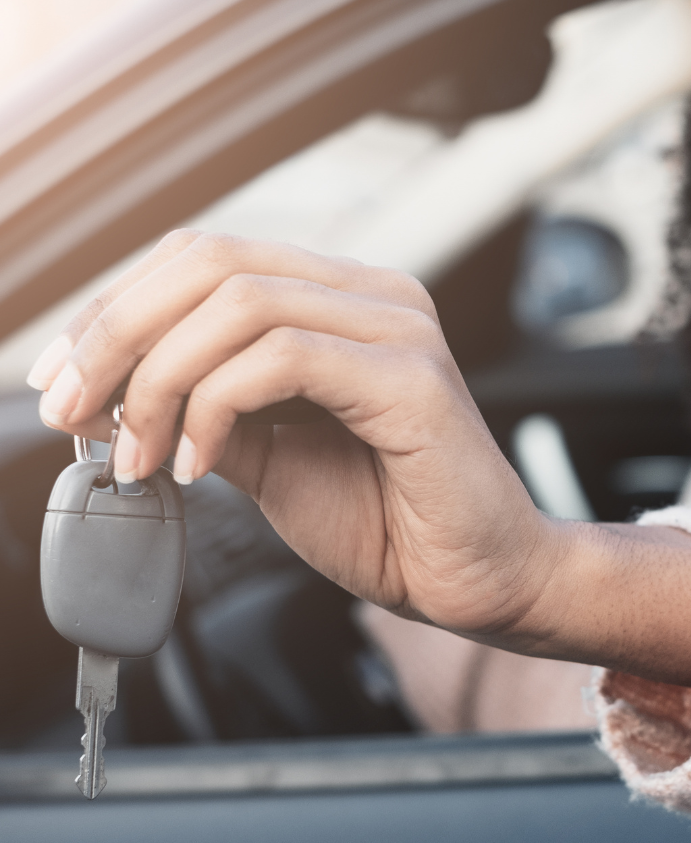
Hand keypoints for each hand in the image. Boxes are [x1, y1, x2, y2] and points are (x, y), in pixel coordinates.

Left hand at [28, 230, 550, 633]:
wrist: (479, 580)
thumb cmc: (390, 523)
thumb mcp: (268, 461)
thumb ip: (198, 414)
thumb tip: (102, 395)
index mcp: (341, 304)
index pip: (207, 262)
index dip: (118, 309)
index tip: (60, 380)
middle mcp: (373, 297)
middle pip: (211, 263)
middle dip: (117, 333)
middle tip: (68, 406)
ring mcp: (399, 328)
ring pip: (238, 301)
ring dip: (158, 377)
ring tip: (139, 455)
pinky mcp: (413, 376)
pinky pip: (283, 357)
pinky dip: (215, 406)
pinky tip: (198, 464)